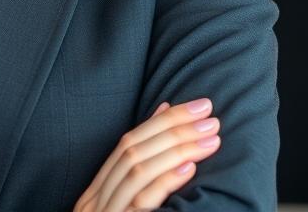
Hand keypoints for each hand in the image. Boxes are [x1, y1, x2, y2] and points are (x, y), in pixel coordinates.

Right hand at [73, 97, 221, 211]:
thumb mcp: (122, 209)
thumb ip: (139, 174)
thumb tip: (162, 117)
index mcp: (97, 193)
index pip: (129, 141)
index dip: (163, 120)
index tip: (196, 105)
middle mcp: (96, 202)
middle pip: (133, 151)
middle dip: (174, 128)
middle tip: (209, 114)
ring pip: (138, 170)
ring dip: (177, 149)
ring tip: (210, 136)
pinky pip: (142, 203)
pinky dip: (165, 182)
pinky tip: (189, 168)